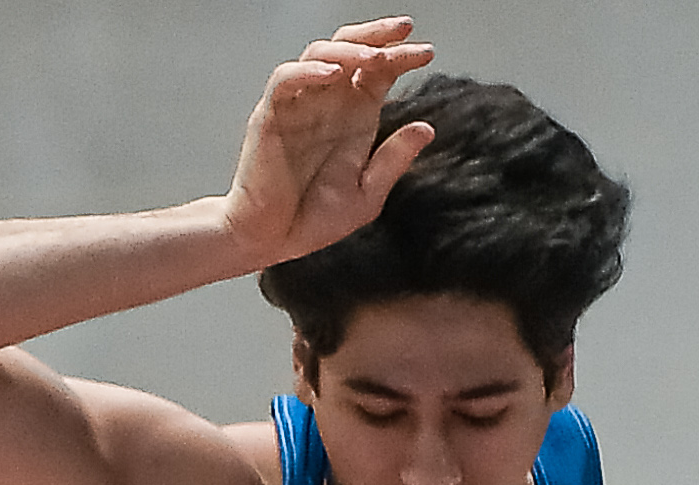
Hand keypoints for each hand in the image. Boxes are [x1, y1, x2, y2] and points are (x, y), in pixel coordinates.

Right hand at [220, 20, 436, 268]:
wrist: (273, 241)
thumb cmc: (314, 219)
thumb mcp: (367, 195)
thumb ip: (393, 161)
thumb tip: (426, 129)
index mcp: (354, 116)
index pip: (378, 70)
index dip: (401, 55)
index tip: (427, 52)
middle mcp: (327, 103)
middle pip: (351, 47)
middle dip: (378, 34)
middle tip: (403, 30)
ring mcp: (298, 105)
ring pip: (319, 53)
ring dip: (349, 49)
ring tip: (374, 56)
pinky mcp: (271, 115)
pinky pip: (286, 80)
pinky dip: (308, 70)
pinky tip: (333, 72)